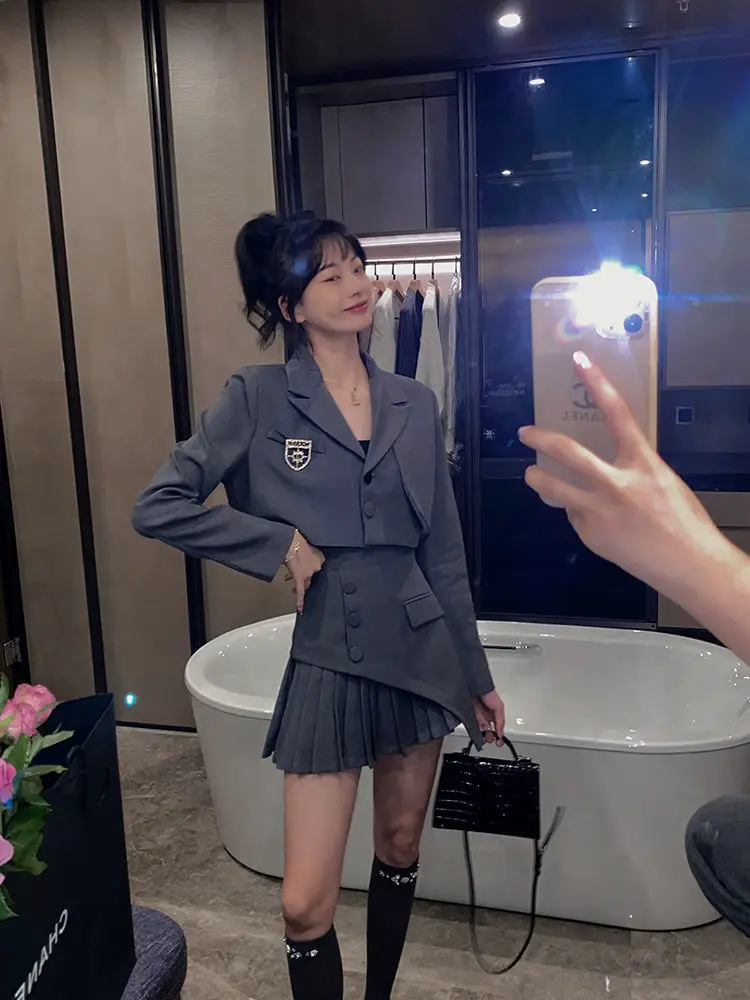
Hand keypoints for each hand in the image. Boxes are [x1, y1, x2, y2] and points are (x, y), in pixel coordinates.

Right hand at [284, 530, 324, 613]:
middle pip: (311, 577)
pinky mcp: (300, 578)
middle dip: (303, 577)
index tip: (305, 571)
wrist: (288, 539)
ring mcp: (309, 573)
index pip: (317, 568)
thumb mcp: (306, 543)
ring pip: (305, 583)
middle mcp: (317, 566)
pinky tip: (300, 609)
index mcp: (320, 557)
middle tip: (295, 576)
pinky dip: (300, 601)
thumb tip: (303, 555)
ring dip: (298, 584)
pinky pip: (301, 592)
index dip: (309, 570)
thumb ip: (308, 551)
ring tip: (290, 581)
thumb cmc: (294, 538)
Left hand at [474, 689, 504, 744]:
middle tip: (490, 741)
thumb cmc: (488, 693)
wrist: (475, 686)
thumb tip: (501, 732)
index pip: (498, 727)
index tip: (499, 741)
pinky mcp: (471, 715)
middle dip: (490, 736)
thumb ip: (500, 721)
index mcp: (495, 713)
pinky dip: (476, 731)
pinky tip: (478, 733)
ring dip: (483, 735)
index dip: (499, 735)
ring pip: (482, 729)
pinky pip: (474, 725)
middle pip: (489, 729)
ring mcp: (479, 715)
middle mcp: (487, 715)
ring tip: (485, 738)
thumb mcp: (499, 707)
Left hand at [518, 352, 722, 594]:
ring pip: (553, 489)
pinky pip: (575, 518)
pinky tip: (597, 524)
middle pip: (567, 452)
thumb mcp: (662, 481)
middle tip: (525, 432)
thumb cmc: (683, 521)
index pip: (617, 413)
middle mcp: (616, 483)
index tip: (579, 360)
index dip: (598, 383)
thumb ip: (630, 470)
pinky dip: (580, 516)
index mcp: (643, 462)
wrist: (690, 565)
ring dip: (537, 478)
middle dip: (540, 438)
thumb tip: (601, 469)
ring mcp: (599, 511)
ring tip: (530, 474)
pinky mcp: (590, 535)